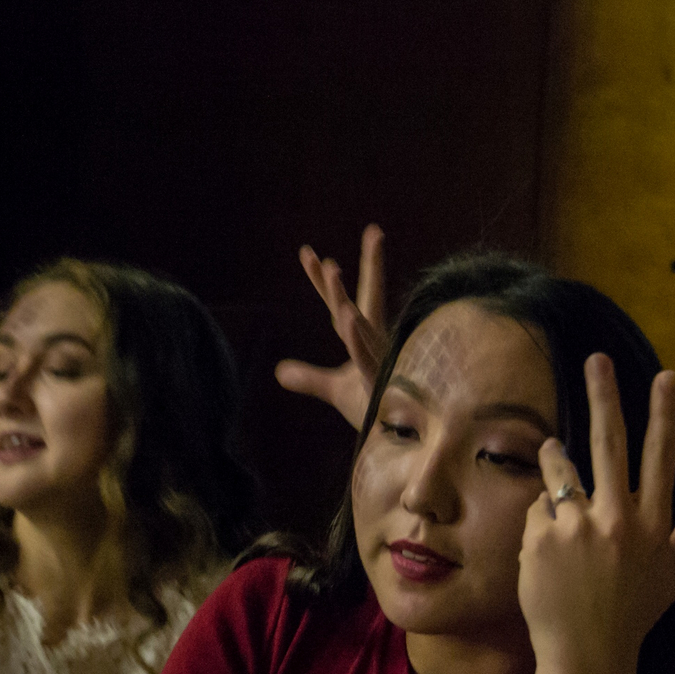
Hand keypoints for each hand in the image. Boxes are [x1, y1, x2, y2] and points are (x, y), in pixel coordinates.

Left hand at [275, 224, 389, 428]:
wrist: (395, 442)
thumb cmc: (373, 409)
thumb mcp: (334, 390)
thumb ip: (308, 378)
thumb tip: (279, 372)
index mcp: (362, 340)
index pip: (339, 305)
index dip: (324, 281)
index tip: (309, 254)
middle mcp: (374, 343)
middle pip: (363, 300)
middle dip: (370, 265)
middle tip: (375, 231)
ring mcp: (381, 358)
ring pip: (359, 323)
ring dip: (343, 297)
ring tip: (331, 269)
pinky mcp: (381, 378)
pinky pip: (366, 355)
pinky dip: (356, 337)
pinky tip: (348, 317)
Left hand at [519, 356, 674, 673]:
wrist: (588, 655)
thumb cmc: (633, 613)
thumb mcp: (674, 573)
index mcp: (654, 524)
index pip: (662, 458)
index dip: (664, 414)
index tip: (664, 375)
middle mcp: (619, 519)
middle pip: (610, 444)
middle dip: (604, 396)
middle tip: (596, 359)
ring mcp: (579, 528)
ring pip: (561, 470)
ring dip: (556, 460)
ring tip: (554, 459)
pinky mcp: (543, 540)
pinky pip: (537, 509)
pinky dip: (540, 521)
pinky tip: (547, 549)